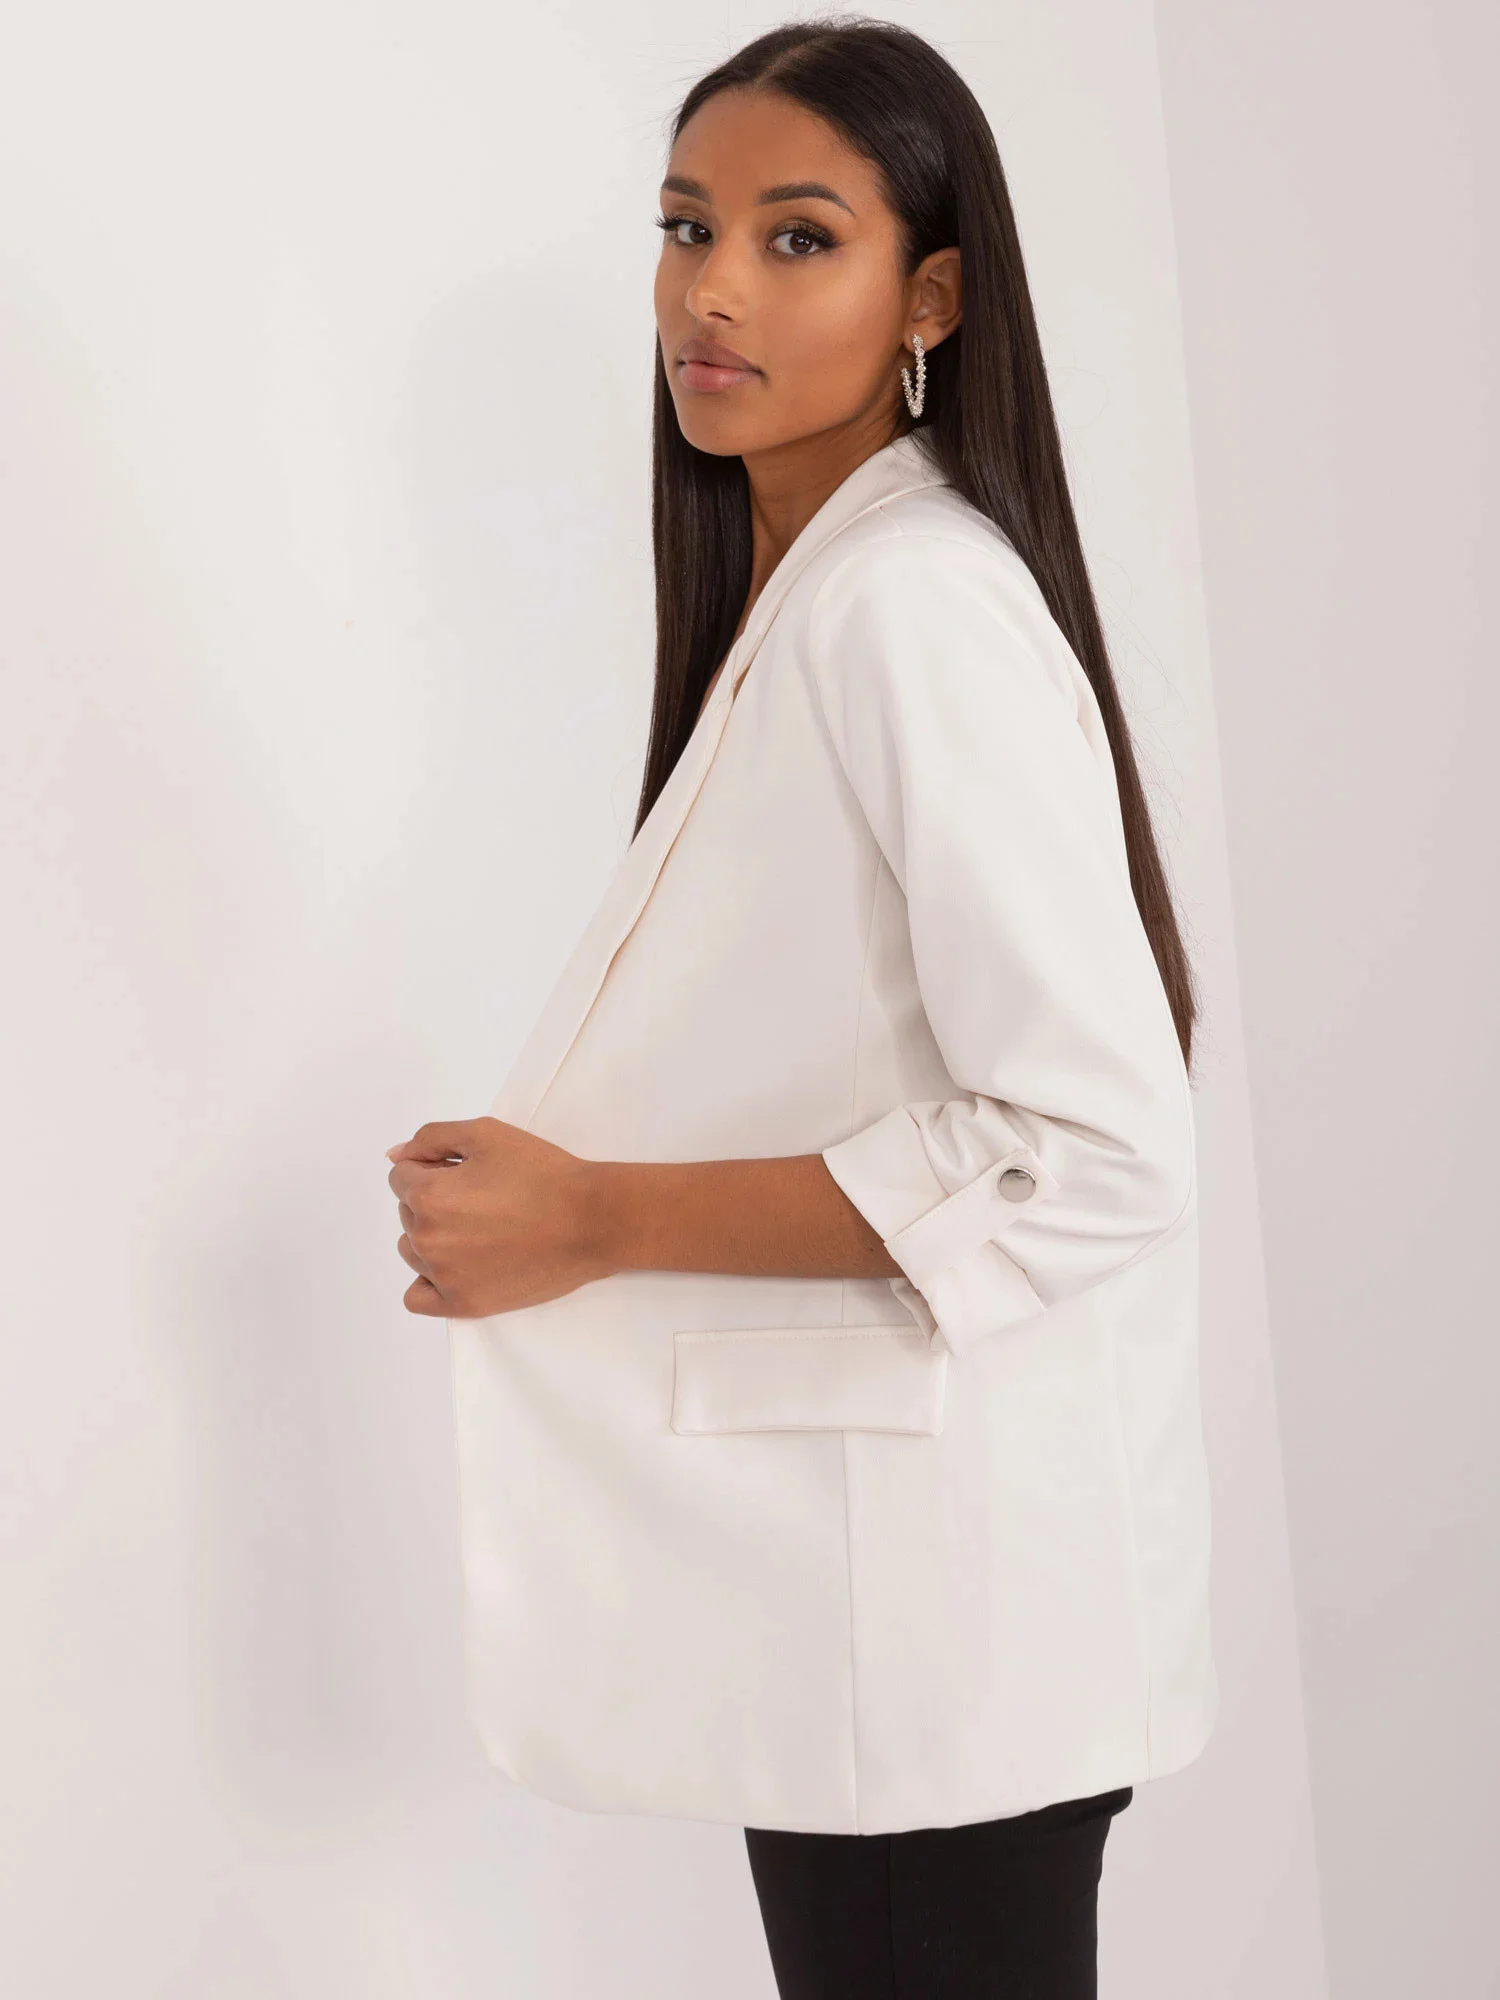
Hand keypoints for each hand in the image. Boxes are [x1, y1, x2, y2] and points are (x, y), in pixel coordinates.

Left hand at [385, 1117, 609, 1318]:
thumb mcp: (485, 1133)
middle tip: (482, 1197)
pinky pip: (417, 1298)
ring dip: (432, 1235)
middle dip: (434, 1199)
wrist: (590, 1220)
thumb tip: (395, 1155)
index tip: (467, 1172)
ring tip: (478, 1228)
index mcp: (428, 1196)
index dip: (433, 1168)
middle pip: (407, 1213)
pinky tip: (454, 1265)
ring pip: (412, 1250)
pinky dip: (427, 1280)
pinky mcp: (464, 1304)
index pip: (401, 1177)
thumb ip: (431, 1138)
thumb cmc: (542, 1173)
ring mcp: (444, 1277)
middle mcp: (428, 1239)